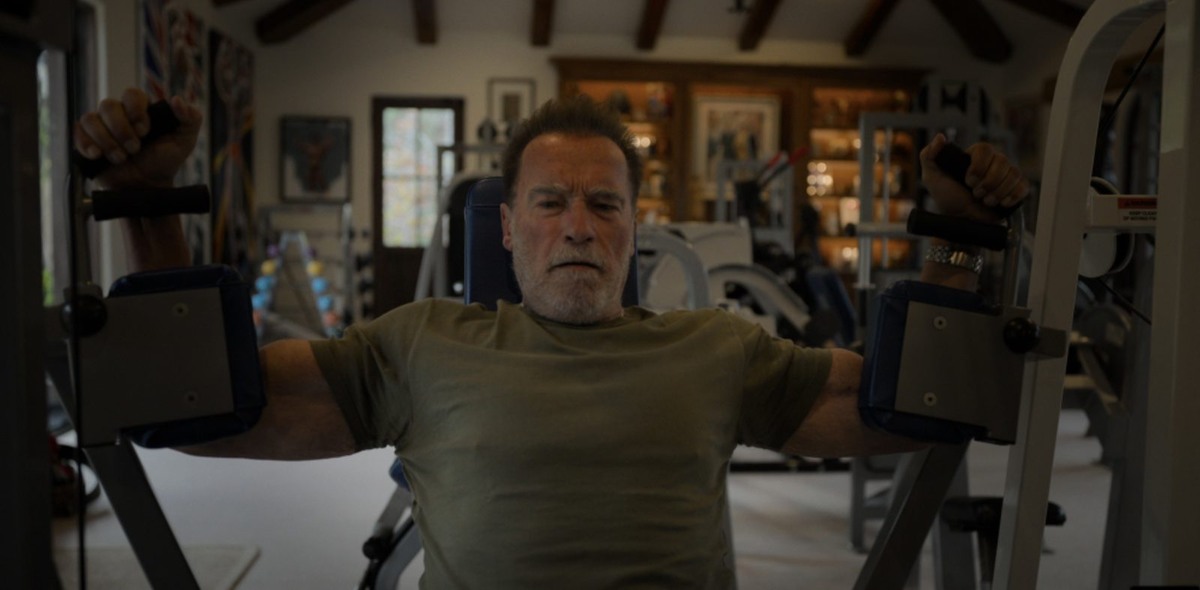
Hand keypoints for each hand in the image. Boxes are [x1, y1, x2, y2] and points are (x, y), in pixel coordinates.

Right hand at [73, 88, 202, 189]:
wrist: (148, 186)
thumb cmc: (166, 161)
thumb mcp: (185, 141)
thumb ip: (190, 118)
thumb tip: (177, 100)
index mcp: (140, 109)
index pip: (132, 94)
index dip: (135, 110)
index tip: (145, 131)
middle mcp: (118, 114)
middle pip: (108, 105)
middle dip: (121, 129)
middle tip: (134, 149)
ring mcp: (100, 127)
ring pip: (91, 119)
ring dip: (107, 141)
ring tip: (121, 158)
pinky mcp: (87, 140)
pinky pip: (78, 132)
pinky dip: (86, 144)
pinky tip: (97, 156)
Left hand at [919, 133, 1028, 223]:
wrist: (961, 219)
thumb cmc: (947, 197)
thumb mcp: (932, 177)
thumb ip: (929, 155)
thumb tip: (940, 137)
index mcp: (976, 155)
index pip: (985, 149)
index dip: (978, 167)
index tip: (968, 181)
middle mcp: (994, 161)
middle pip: (1002, 161)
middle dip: (988, 182)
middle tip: (976, 194)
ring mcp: (1006, 175)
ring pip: (1013, 174)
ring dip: (998, 192)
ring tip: (985, 201)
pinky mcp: (1016, 188)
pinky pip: (1023, 186)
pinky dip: (1012, 196)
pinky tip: (1001, 203)